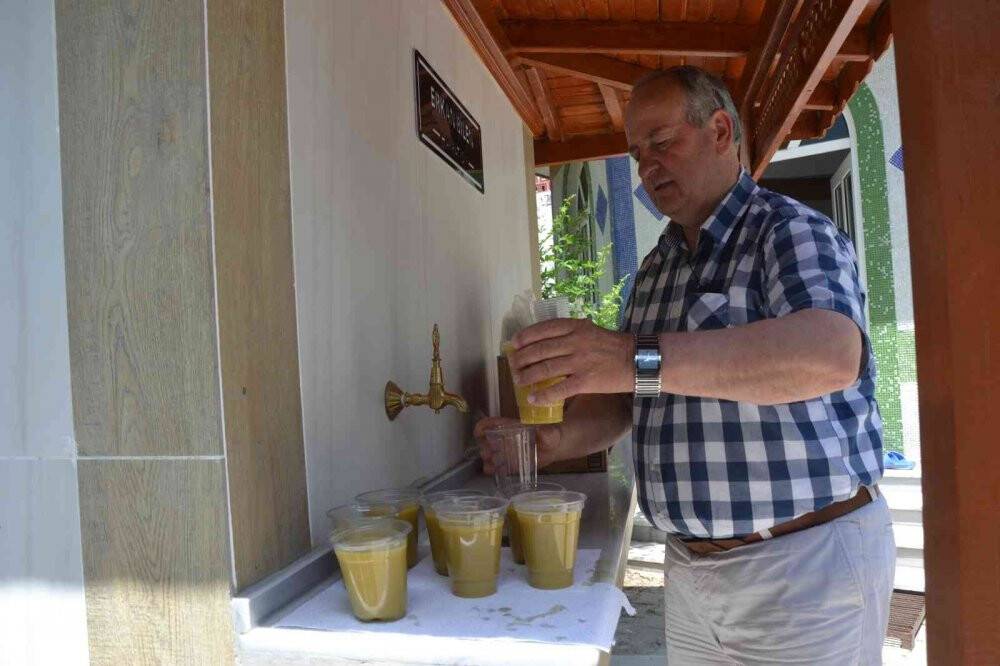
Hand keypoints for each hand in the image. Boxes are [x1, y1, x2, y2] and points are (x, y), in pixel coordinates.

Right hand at [473, 416, 563, 473]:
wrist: (554, 448)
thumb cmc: (550, 435)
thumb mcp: (549, 432)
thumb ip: (545, 432)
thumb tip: (541, 431)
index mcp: (510, 427)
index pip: (490, 424)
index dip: (482, 427)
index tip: (479, 434)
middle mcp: (504, 439)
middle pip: (486, 442)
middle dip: (485, 448)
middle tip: (491, 454)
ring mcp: (506, 452)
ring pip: (489, 456)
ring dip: (488, 461)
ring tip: (493, 465)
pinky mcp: (510, 464)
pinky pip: (498, 467)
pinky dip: (495, 470)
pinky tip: (497, 472)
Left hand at [507, 318, 634, 403]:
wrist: (637, 360)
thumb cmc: (613, 346)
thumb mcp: (591, 331)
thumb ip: (571, 334)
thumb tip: (546, 343)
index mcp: (576, 327)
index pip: (544, 329)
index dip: (526, 336)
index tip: (514, 343)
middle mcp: (575, 342)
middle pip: (540, 350)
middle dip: (521, 358)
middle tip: (512, 365)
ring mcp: (580, 362)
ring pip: (545, 369)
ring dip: (527, 376)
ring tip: (518, 381)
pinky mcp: (585, 381)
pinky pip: (558, 389)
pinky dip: (543, 395)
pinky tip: (533, 398)